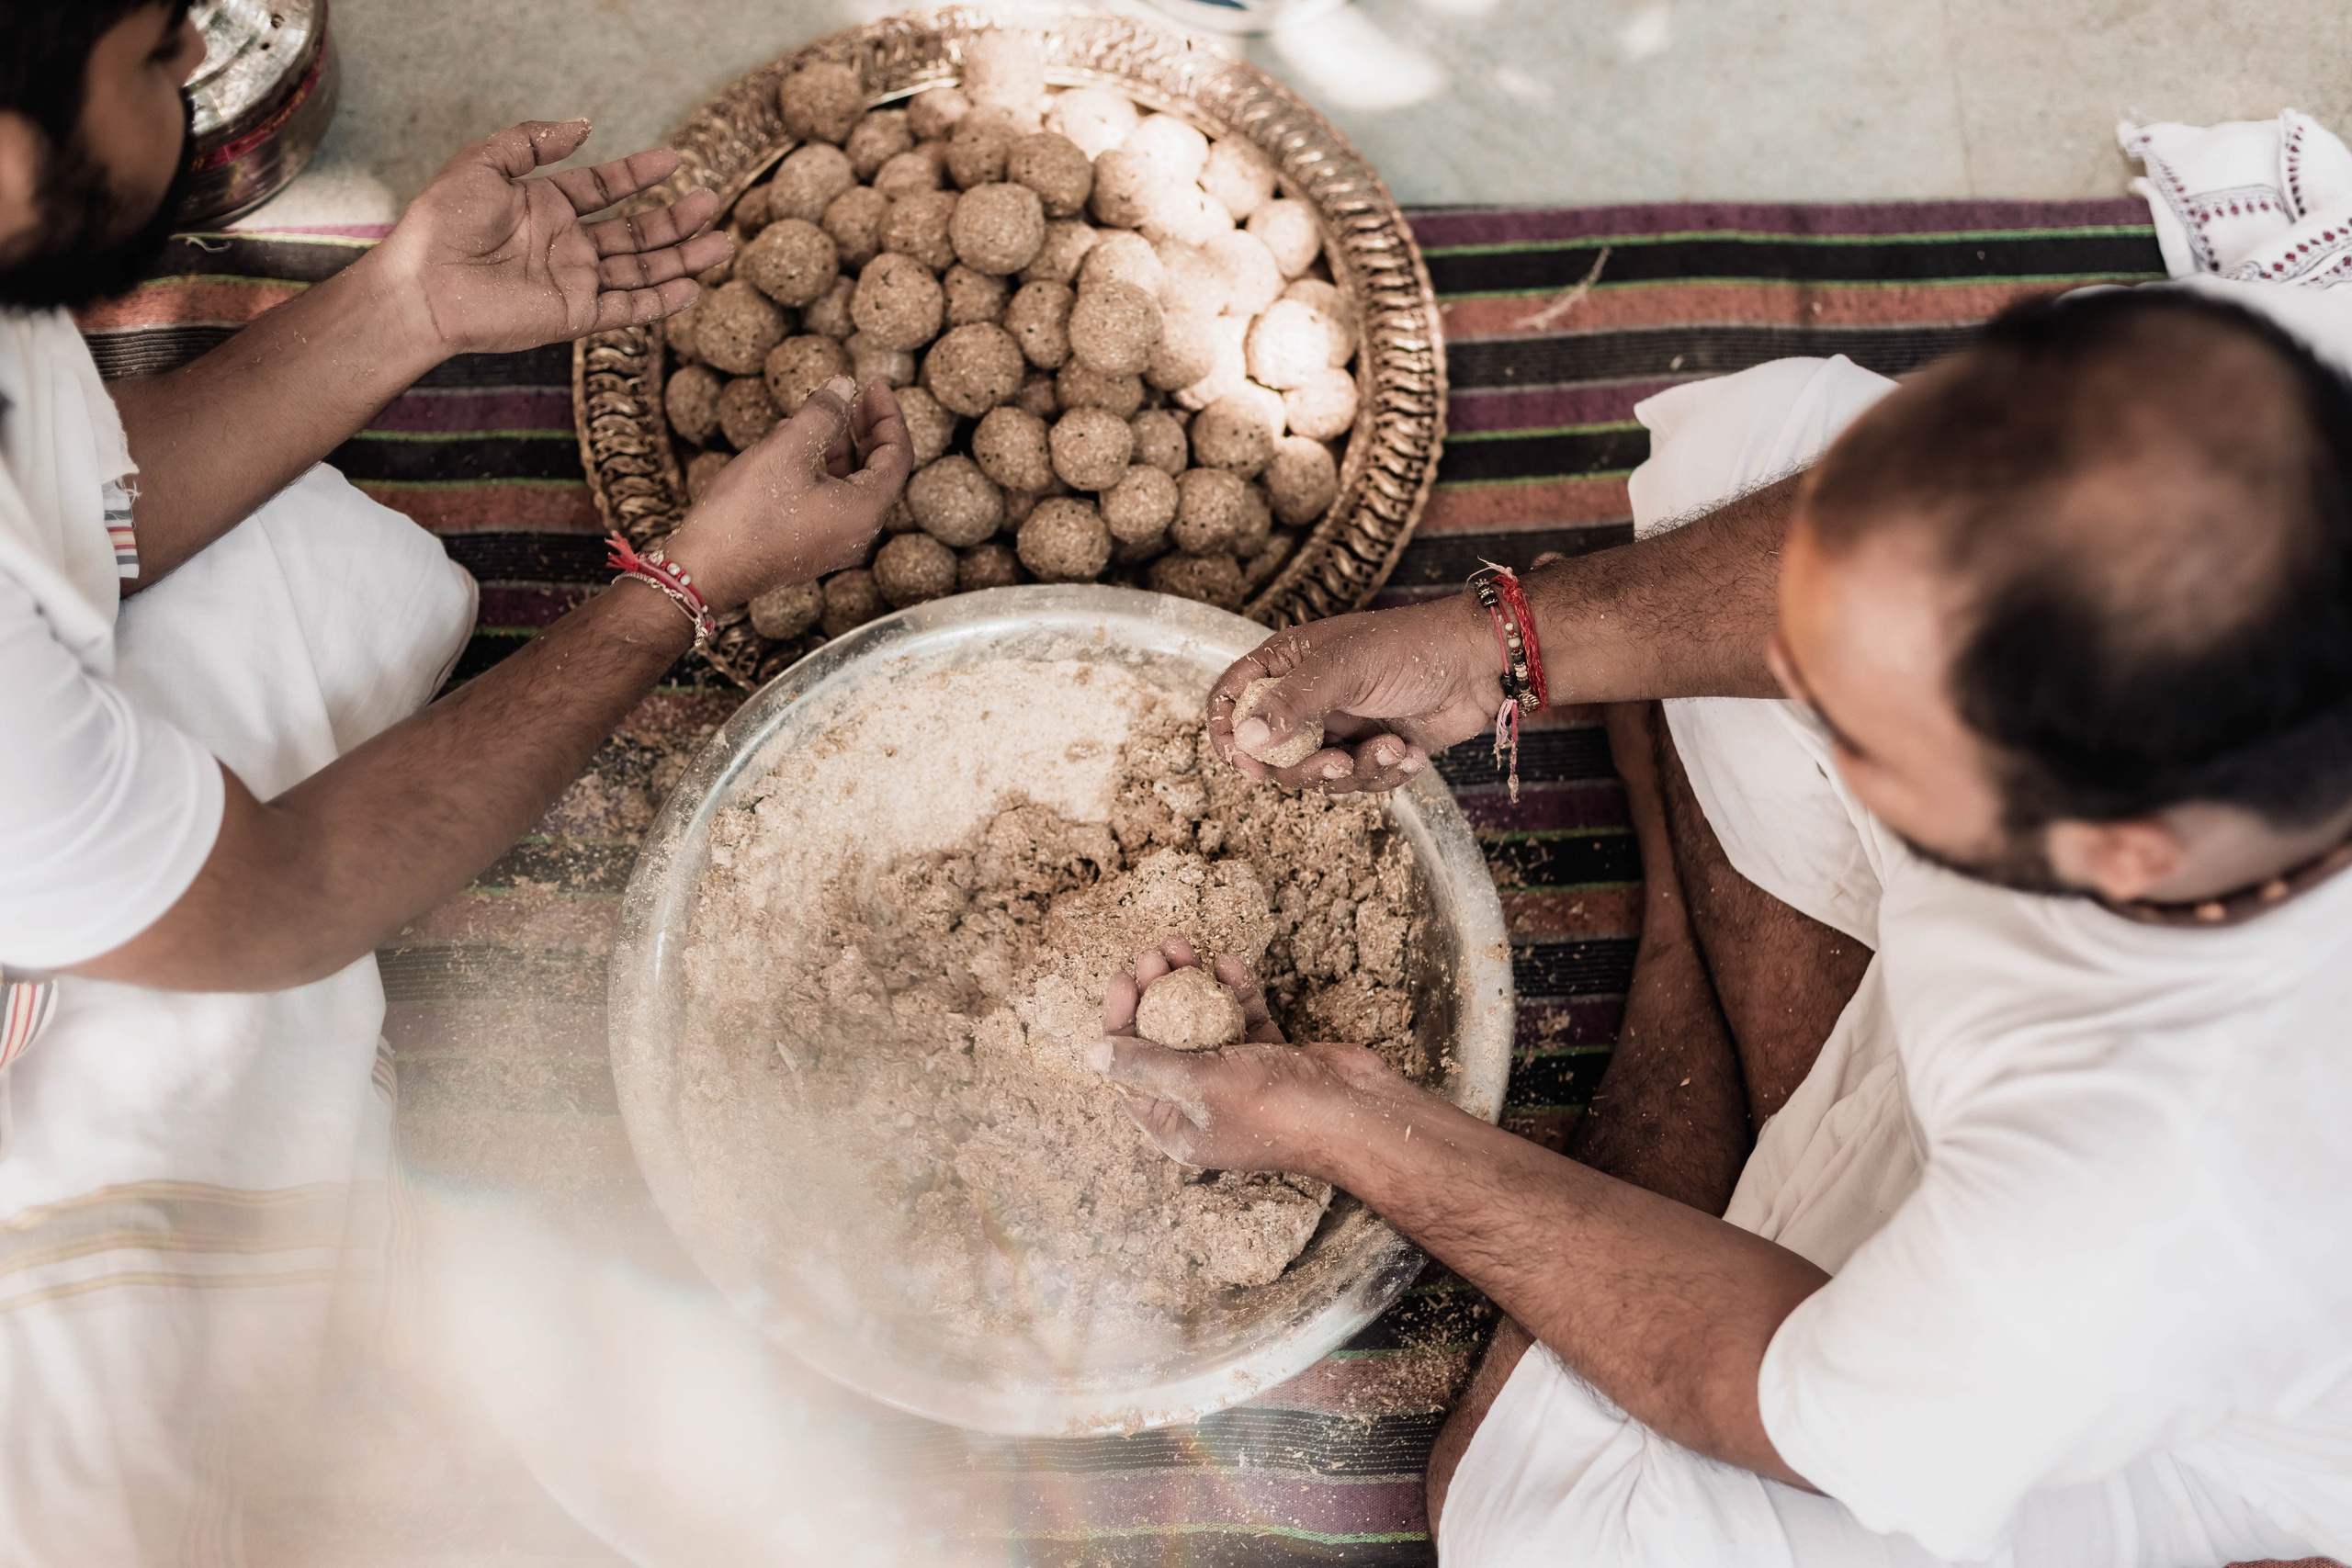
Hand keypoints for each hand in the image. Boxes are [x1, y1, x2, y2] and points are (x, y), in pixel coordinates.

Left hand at [368, 120, 729, 357]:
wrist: (424, 284)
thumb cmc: (443, 222)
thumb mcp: (483, 162)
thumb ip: (534, 141)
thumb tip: (586, 126)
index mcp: (545, 207)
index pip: (605, 188)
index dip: (639, 173)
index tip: (675, 159)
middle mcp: (566, 245)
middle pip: (635, 233)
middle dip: (676, 219)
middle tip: (712, 203)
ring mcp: (575, 282)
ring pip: (642, 271)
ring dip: (682, 258)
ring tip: (722, 245)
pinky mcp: (576, 316)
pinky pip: (628, 308)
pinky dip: (661, 301)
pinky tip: (692, 287)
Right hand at [662, 377, 911, 611]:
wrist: (704, 571)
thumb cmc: (745, 513)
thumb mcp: (786, 449)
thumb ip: (823, 413)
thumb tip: (845, 386)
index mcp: (865, 511)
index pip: (897, 456)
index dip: (888, 415)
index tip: (875, 384)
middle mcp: (858, 533)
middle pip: (879, 471)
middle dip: (868, 430)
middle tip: (857, 395)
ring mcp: (833, 544)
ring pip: (851, 486)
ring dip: (842, 447)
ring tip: (823, 414)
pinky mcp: (809, 548)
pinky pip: (829, 501)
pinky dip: (822, 469)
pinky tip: (795, 445)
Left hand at [1088, 937, 1414, 1175]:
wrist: (1359, 1113)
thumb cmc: (1278, 1108)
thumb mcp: (1200, 1084)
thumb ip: (1145, 1065)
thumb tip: (1090, 1054)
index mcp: (1179, 1126)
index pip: (1131, 1071)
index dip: (1121, 1022)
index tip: (1124, 978)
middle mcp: (1203, 1104)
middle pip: (1166, 1041)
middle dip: (1157, 993)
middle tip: (1154, 953)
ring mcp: (1239, 1080)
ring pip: (1203, 1023)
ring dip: (1192, 983)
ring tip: (1182, 944)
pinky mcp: (1271, 1057)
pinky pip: (1243, 1018)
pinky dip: (1235, 991)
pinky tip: (1229, 963)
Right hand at [1205, 593, 1505, 794]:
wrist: (1481, 666)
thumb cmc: (1414, 647)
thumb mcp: (1346, 669)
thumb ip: (1292, 703)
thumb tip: (1243, 738)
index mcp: (1289, 662)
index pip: (1231, 698)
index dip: (1229, 733)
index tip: (1246, 763)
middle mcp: (1308, 697)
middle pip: (1271, 753)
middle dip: (1306, 767)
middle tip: (1338, 762)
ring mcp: (1339, 725)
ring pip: (1316, 774)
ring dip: (1356, 770)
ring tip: (1392, 748)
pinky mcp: (1371, 748)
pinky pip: (1357, 781)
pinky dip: (1384, 773)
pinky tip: (1410, 753)